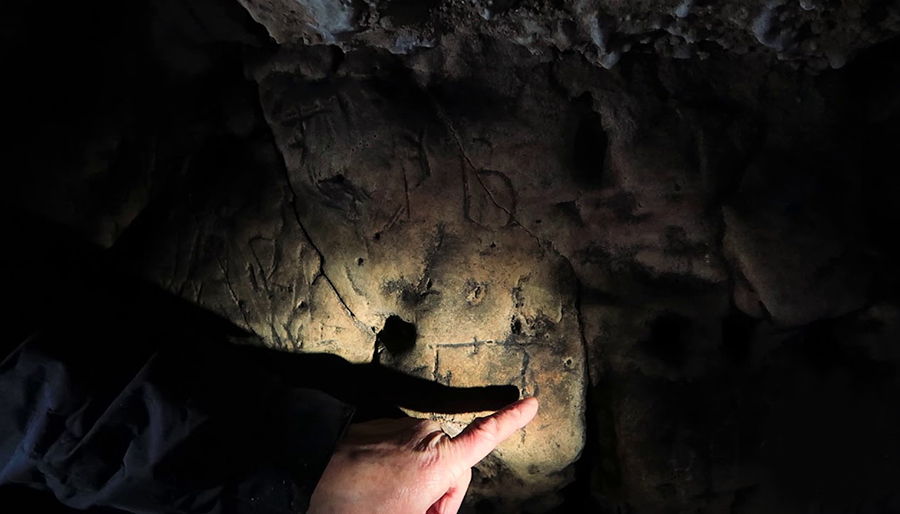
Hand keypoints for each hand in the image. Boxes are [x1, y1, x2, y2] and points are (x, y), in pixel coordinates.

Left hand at [308, 397, 538, 513]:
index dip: (511, 421)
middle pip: (453, 467)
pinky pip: (403, 450)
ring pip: (427, 459)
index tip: (530, 403)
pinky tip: (374, 491)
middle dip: (442, 496)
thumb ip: (437, 510)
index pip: (485, 436)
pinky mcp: (379, 427)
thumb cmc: (357, 508)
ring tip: (389, 506)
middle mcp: (424, 435)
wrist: (304, 481)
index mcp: (437, 460)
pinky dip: (399, 470)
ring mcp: (399, 428)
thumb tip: (437, 505)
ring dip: (419, 484)